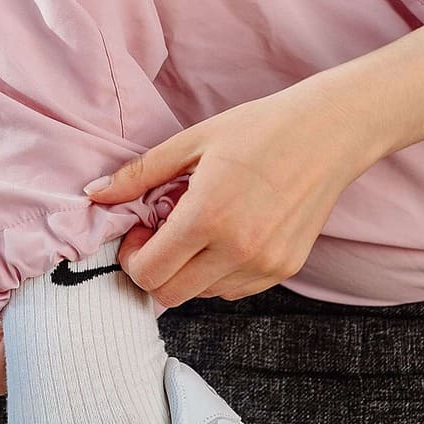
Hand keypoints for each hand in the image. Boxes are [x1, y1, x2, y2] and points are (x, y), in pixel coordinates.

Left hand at [84, 78, 372, 308]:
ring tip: (200, 228)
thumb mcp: (192, 141)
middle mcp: (238, 249)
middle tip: (161, 234)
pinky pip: (235, 289)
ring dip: (188, 271)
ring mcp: (265, 264)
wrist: (328, 133)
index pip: (149, 273)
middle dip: (154, 269)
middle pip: (170, 294)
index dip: (132, 257)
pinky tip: (228, 235)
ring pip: (203, 295)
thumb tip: (95, 194)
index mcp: (208, 216)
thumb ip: (140, 174)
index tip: (141, 230)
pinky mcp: (285, 269)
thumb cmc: (259, 129)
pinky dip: (219, 272)